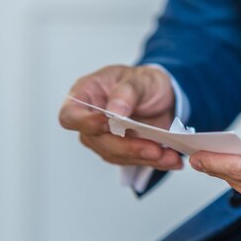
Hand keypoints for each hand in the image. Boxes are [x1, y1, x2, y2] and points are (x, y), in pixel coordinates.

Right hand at [59, 65, 182, 170]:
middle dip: (126, 147)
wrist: (162, 95)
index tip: (108, 124)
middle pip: (97, 142)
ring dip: (144, 158)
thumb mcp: (138, 79)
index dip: (85, 123)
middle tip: (153, 148)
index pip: (70, 116)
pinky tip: (171, 160)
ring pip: (116, 156)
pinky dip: (154, 162)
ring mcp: (105, 139)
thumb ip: (126, 93)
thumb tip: (114, 112)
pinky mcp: (123, 151)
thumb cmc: (142, 81)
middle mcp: (90, 121)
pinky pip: (134, 160)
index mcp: (85, 97)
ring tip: (170, 156)